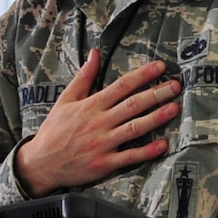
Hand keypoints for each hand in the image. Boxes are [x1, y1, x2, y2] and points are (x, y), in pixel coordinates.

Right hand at [14, 51, 180, 196]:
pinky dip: (147, 151)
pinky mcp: (104, 164)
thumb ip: (83, 77)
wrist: (41, 163)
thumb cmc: (54, 130)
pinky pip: (129, 157)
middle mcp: (98, 122)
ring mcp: (102, 144)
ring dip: (156, 118)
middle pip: (132, 105)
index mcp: (90, 105)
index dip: (142, 75)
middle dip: (156, 94)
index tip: (160, 67)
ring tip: (174, 108)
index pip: (121, 86)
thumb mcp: (65, 99)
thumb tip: (95, 53)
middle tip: (176, 86)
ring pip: (134, 128)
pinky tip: (163, 144)